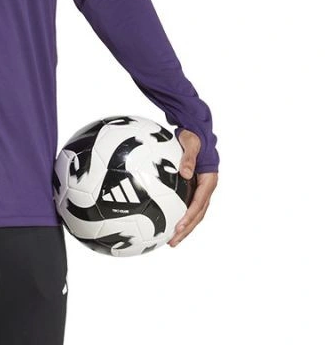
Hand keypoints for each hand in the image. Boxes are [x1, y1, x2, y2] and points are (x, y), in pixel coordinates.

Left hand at [168, 128, 217, 246]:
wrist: (196, 131)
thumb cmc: (193, 137)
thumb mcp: (191, 144)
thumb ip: (189, 158)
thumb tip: (185, 174)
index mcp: (208, 181)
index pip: (199, 204)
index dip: (189, 217)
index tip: (178, 227)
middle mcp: (206, 188)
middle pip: (197, 214)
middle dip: (186, 229)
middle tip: (173, 242)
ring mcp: (200, 189)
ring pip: (193, 213)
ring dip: (183, 227)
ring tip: (170, 240)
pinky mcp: (192, 187)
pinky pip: (186, 204)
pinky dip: (179, 215)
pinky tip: (166, 222)